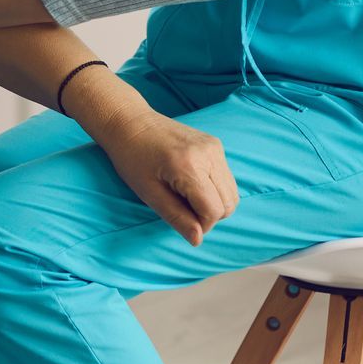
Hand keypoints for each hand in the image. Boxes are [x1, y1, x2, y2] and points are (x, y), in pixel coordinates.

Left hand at [92, 110, 239, 247]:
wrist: (130, 123)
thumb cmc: (132, 159)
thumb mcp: (149, 194)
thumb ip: (176, 217)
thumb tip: (198, 240)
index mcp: (189, 166)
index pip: (214, 210)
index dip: (200, 225)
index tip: (181, 220)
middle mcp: (208, 154)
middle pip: (228, 203)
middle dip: (209, 215)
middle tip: (182, 208)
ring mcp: (214, 147)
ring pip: (231, 192)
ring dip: (214, 203)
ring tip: (186, 196)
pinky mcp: (215, 144)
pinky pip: (225, 178)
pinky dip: (214, 189)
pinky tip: (191, 183)